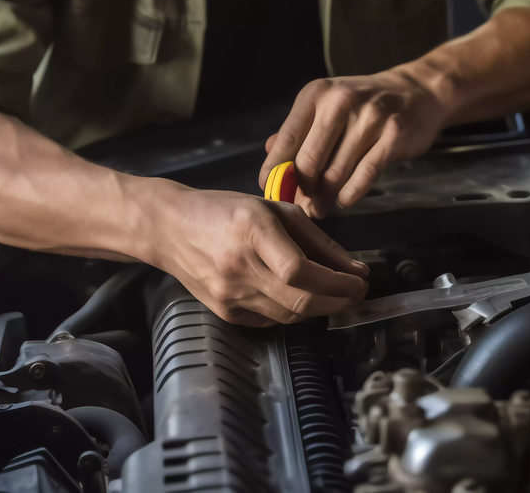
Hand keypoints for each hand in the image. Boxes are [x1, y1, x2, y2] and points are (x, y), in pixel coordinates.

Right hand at [143, 182, 368, 325]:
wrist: (170, 228)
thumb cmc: (224, 211)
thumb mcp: (274, 209)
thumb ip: (317, 239)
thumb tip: (354, 269)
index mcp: (252, 232)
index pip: (300, 271)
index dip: (337, 282)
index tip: (359, 281)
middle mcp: (239, 267)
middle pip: (300, 300)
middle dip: (338, 301)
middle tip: (356, 293)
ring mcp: (229, 295)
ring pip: (289, 315)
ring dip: (320, 308)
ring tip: (335, 294)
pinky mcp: (225, 312)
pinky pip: (271, 320)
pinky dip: (293, 311)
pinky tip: (300, 296)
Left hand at [258, 69, 448, 218]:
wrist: (417, 91)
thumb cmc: (363, 102)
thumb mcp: (326, 104)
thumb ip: (298, 130)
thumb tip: (271, 158)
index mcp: (317, 93)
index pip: (287, 138)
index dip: (275, 170)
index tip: (270, 190)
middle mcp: (341, 102)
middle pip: (309, 160)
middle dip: (301, 190)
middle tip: (300, 205)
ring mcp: (370, 118)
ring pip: (336, 173)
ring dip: (325, 198)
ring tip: (320, 208)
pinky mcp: (393, 136)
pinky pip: (364, 176)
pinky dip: (350, 194)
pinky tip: (343, 200)